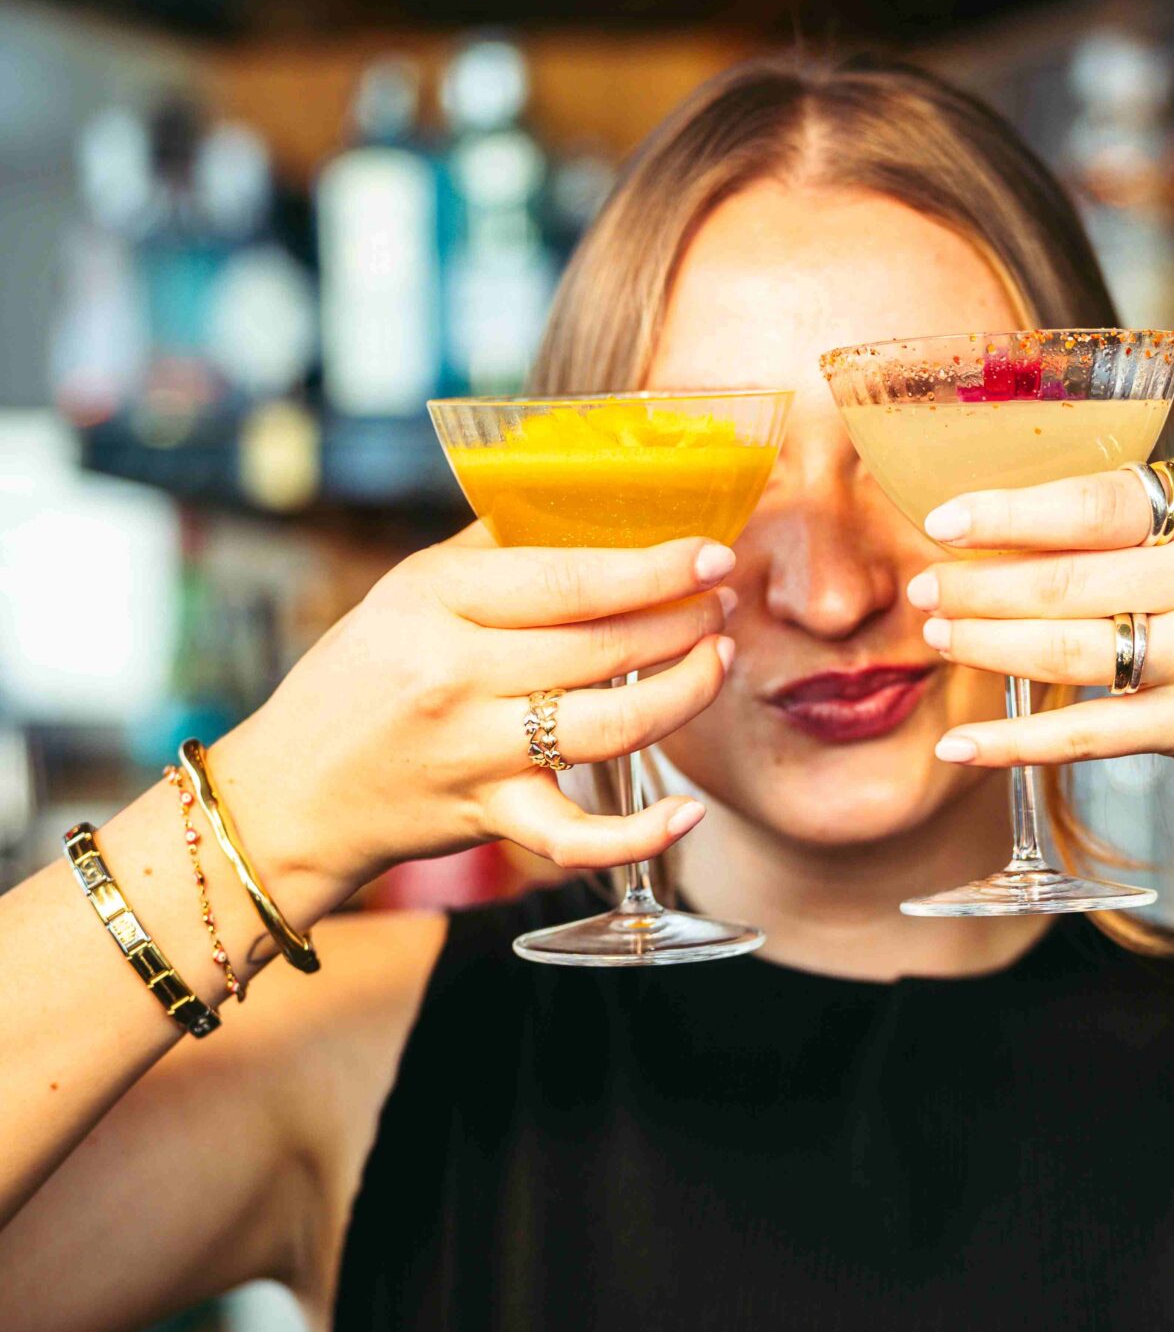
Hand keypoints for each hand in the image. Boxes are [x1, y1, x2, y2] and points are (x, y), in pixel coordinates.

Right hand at [213, 526, 738, 918]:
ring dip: (682, 694)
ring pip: (608, 728)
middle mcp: (455, 673)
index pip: (568, 578)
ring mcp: (473, 751)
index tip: (712, 554)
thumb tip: (581, 495)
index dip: (654, 567)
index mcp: (434, 598)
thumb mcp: (407, 592)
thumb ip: (490, 547)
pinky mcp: (487, 816)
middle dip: (683, 622)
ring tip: (717, 662)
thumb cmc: (359, 680)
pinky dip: (638, 836)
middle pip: (602, 647)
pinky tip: (686, 812)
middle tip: (721, 604)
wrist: (293, 791)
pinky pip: (574, 836)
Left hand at [910, 465, 1173, 821]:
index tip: (943, 521)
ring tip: (939, 641)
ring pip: (1067, 649)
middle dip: (979, 585)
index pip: (1090, 501)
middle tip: (923, 591)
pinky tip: (964, 744)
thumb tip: (1014, 528)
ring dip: (987, 646)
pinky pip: (1086, 733)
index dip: (1006, 512)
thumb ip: (1144, 532)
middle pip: (1065, 576)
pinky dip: (1016, 741)